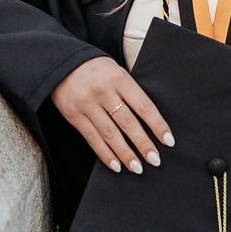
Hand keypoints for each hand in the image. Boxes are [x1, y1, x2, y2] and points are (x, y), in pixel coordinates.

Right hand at [51, 56, 172, 174]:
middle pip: (128, 122)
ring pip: (110, 134)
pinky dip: (105, 154)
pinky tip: (116, 165)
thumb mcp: (117, 72)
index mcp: (119, 78)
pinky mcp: (74, 116)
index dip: (157, 125)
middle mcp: (103, 91)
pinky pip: (92, 138)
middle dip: (143, 144)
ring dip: (125, 154)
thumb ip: (130, 92)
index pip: (143, 106)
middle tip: (155, 160)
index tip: (168, 141)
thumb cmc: (97, 69)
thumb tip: (150, 122)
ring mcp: (87, 104)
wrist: (62, 63)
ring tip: (137, 168)